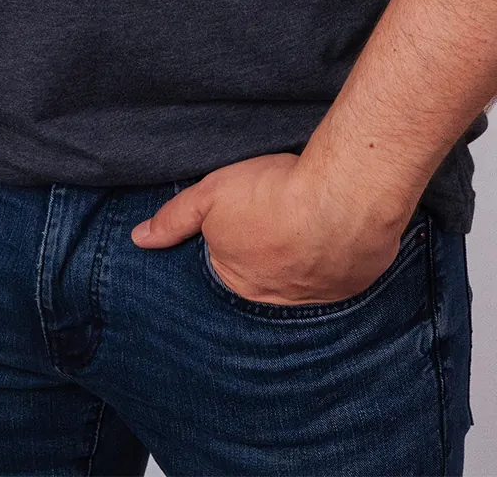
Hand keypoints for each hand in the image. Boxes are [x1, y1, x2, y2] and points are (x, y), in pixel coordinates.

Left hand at [130, 152, 410, 305]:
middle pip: (270, 279)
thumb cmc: (273, 195)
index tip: (252, 220)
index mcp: (240, 283)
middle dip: (273, 255)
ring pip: (309, 278)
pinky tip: (339, 229)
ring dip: (308, 257)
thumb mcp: (211, 196)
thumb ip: (175, 218)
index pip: (232, 270)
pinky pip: (345, 273)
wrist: (341, 198)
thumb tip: (139, 239)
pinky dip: (341, 253)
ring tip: (310, 224)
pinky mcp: (357, 282)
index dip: (239, 242)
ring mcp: (321, 296)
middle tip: (281, 221)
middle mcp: (279, 301)